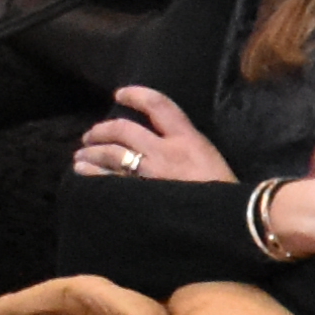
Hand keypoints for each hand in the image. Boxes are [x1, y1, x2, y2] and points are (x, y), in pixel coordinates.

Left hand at [78, 84, 233, 185]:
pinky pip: (109, 180)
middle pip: (124, 129)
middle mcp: (166, 152)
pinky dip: (92, 174)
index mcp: (188, 139)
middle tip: (91, 135)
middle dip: (102, 130)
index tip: (120, 93)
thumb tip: (155, 141)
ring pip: (111, 153)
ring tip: (82, 155)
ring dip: (92, 152)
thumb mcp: (210, 159)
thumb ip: (184, 146)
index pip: (159, 106)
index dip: (136, 95)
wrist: (232, 221)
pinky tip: (83, 173)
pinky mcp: (141, 195)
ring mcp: (151, 175)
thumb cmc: (223, 192)